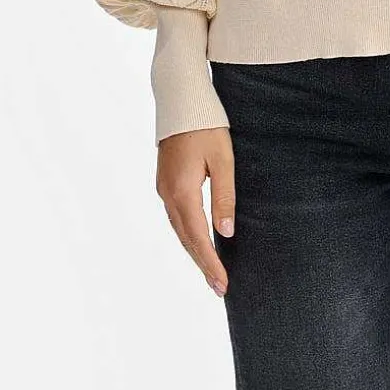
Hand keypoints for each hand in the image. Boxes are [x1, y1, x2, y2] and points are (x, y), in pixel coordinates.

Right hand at [156, 127, 234, 296]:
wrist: (181, 102)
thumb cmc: (206, 127)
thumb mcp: (223, 160)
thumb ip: (224, 197)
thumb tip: (225, 232)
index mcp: (182, 191)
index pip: (197, 237)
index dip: (210, 262)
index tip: (222, 283)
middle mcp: (168, 194)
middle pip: (186, 239)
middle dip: (203, 264)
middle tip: (219, 288)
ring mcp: (164, 189)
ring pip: (180, 230)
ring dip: (195, 252)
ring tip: (212, 272)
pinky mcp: (166, 183)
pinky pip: (177, 218)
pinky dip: (189, 235)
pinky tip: (200, 243)